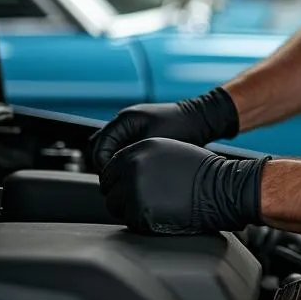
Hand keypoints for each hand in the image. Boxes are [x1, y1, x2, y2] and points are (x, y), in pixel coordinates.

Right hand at [89, 87, 238, 171]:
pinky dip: (123, 161)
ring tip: (122, 178)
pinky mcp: (140, 135)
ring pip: (110, 149)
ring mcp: (132, 128)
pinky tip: (133, 173)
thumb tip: (115, 171)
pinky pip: (122, 150)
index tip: (112, 177)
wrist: (202, 119)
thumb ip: (133, 153)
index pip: (98, 145)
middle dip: (103, 164)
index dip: (102, 163)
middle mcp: (125, 122)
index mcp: (125, 119)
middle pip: (99, 146)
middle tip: (114, 180)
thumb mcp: (156, 142)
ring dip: (112, 163)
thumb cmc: (182, 127)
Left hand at [99, 138, 266, 234]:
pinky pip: (130, 221)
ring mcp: (134, 189)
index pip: (109, 169)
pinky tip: (161, 214)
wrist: (222, 188)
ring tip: (156, 206)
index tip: (129, 188)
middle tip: (144, 199)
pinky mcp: (140, 212)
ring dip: (130, 209)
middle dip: (122, 196)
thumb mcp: (169, 151)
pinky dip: (142, 222)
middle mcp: (132, 166)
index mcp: (138, 149)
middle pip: (109, 189)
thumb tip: (123, 172)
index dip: (119, 181)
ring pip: (116, 207)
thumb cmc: (202, 171)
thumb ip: (142, 158)